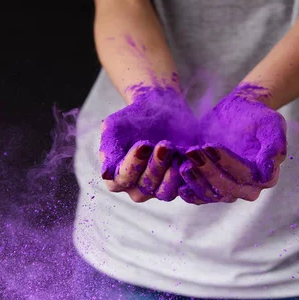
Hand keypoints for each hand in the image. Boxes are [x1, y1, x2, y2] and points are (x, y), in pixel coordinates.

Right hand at [99, 86, 197, 201]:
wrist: (159, 107)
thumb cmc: (132, 118)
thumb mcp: (114, 128)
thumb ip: (109, 150)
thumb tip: (106, 174)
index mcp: (117, 177)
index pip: (122, 180)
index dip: (133, 165)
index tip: (143, 144)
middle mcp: (137, 187)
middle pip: (145, 188)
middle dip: (156, 166)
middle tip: (164, 144)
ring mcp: (159, 187)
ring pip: (165, 192)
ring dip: (171, 173)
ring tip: (176, 150)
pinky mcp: (180, 182)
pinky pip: (186, 188)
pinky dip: (189, 174)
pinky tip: (191, 156)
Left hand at [180, 84, 286, 203]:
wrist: (239, 111)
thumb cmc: (258, 115)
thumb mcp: (272, 124)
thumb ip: (275, 147)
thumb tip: (267, 174)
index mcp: (267, 176)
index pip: (246, 177)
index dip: (227, 164)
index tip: (210, 146)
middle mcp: (248, 188)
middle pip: (226, 189)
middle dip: (207, 171)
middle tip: (193, 151)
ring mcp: (228, 187)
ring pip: (211, 194)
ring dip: (195, 180)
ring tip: (184, 161)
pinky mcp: (210, 184)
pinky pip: (198, 195)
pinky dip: (188, 189)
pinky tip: (177, 176)